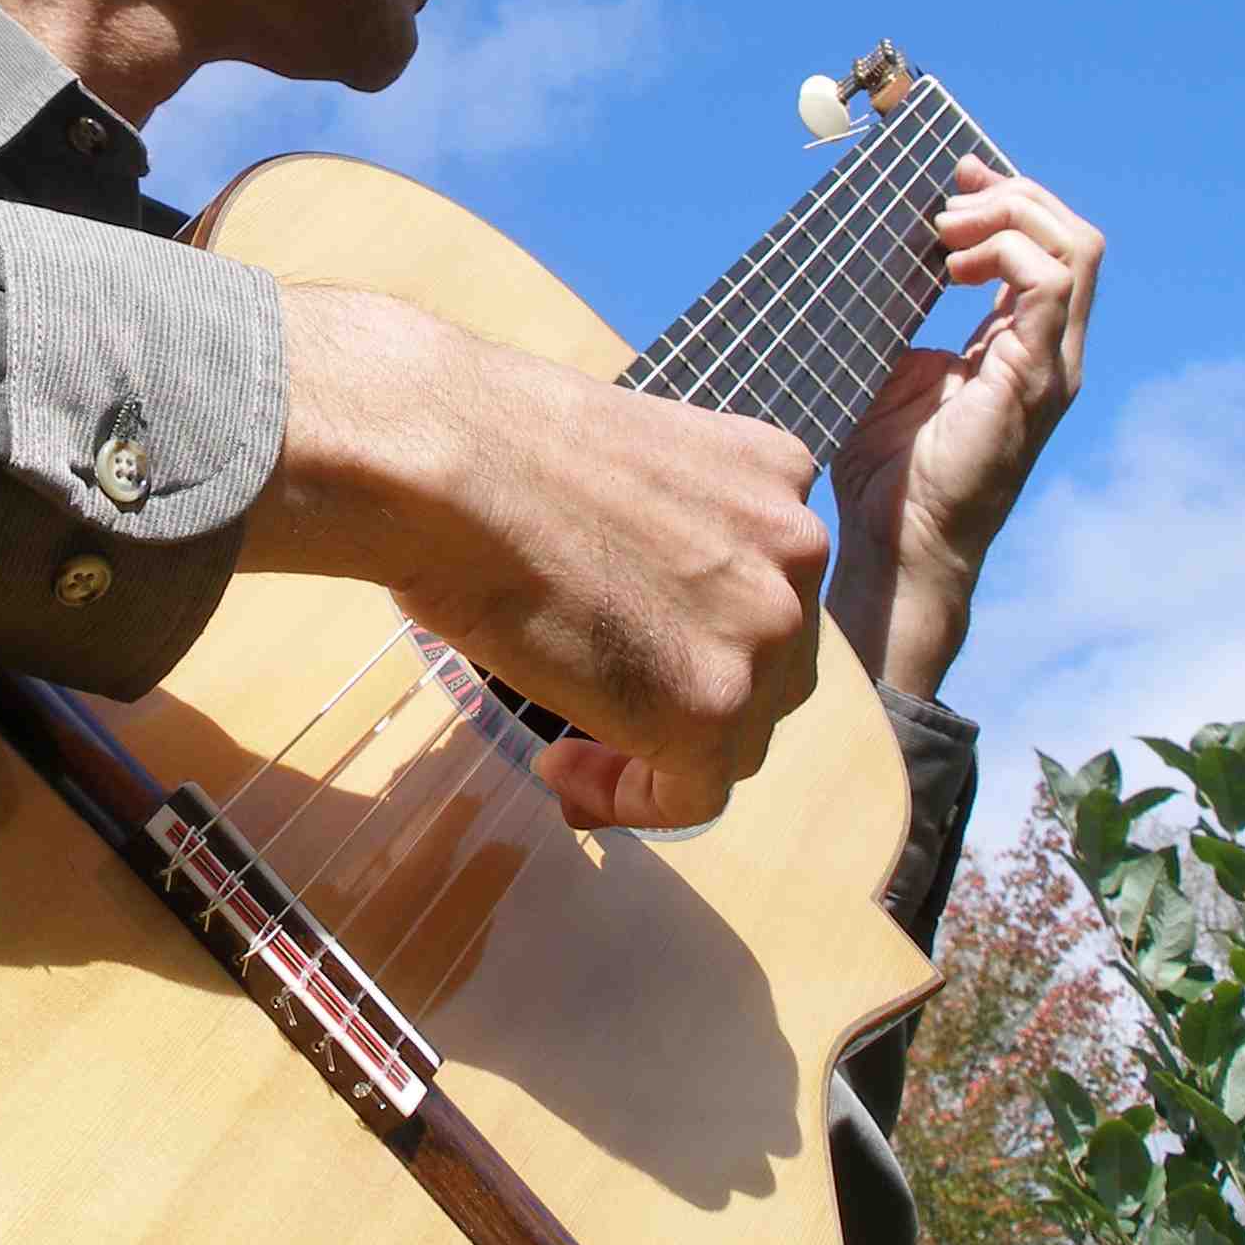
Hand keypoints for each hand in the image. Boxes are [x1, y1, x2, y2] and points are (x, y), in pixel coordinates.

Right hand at [244, 289, 830, 831]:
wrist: (447, 465)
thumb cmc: (487, 443)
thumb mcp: (622, 464)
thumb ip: (664, 524)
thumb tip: (629, 580)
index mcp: (777, 472)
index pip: (765, 581)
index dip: (701, 628)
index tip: (629, 645)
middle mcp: (797, 549)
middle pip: (771, 660)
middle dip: (695, 688)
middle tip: (602, 698)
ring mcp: (765, 630)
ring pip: (740, 733)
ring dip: (662, 747)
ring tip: (569, 742)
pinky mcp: (713, 707)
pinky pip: (693, 794)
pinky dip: (630, 800)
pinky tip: (561, 770)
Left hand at [827, 157, 1103, 697]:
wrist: (899, 545)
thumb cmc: (888, 471)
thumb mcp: (890, 370)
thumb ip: (899, 315)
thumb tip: (870, 256)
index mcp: (1022, 348)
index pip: (1048, 250)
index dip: (1009, 202)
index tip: (950, 178)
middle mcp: (1050, 353)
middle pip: (1074, 237)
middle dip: (1014, 195)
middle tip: (947, 193)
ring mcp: (1051, 367)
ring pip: (1074, 249)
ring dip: (1009, 217)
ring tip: (945, 228)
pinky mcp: (1034, 381)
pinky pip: (1050, 286)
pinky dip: (1006, 254)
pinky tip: (951, 264)